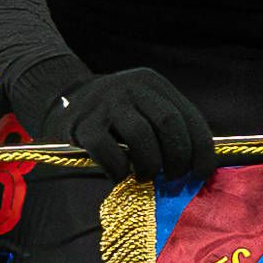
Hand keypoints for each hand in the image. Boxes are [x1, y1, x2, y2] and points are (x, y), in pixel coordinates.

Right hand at [38, 63, 216, 184]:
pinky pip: (108, 150)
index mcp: (153, 84)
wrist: (62, 101)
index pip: (189, 117)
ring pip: (141, 136)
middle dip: (177, 158)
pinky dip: (119, 169)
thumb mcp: (143, 109)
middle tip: (173, 179)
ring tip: (145, 177)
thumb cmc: (113, 117)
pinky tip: (119, 175)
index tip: (201, 174)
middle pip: (169, 123)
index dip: (201, 150)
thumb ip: (167, 129)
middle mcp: (132, 86)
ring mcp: (106, 102)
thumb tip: (197, 167)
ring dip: (150, 165)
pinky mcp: (83, 123)